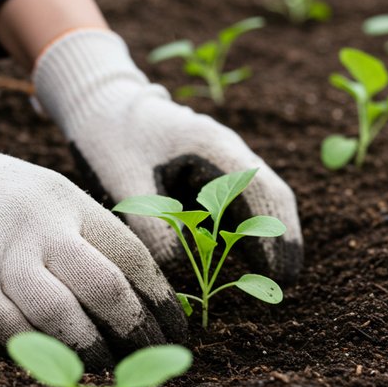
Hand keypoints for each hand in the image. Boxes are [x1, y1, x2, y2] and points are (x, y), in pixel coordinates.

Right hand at [0, 83, 186, 366]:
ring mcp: (4, 261)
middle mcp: (42, 230)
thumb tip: (148, 292)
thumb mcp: (53, 194)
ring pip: (63, 316)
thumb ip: (93, 234)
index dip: (162, 301)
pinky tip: (63, 368)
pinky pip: (16, 333)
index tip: (177, 330)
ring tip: (112, 370)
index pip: (133, 257)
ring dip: (94, 352)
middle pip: (106, 289)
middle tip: (153, 357)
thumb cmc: (0, 198)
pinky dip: (44, 355)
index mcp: (71, 204)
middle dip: (138, 332)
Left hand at [33, 29, 302, 282]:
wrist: (101, 104)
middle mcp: (227, 150)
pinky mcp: (210, 170)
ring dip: (269, 234)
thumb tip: (182, 270)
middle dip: (282, 238)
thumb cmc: (111, 139)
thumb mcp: (125, 183)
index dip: (275, 234)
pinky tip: (247, 257)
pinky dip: (248, 228)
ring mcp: (222, 159)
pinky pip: (239, 201)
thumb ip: (152, 226)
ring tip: (274, 276)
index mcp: (212, 146)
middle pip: (271, 195)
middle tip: (286, 281)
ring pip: (259, 198)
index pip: (260, 192)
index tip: (280, 272)